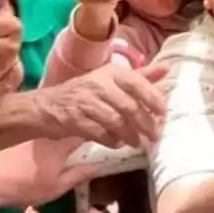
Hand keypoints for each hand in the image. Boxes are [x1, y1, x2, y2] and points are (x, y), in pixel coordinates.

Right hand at [37, 63, 169, 147]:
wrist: (47, 106)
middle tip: (154, 135)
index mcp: (111, 72)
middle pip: (129, 106)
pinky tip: (118, 143)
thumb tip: (167, 68)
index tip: (163, 113)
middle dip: (145, 124)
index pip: (137, 82)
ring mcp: (85, 102)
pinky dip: (112, 141)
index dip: (153, 98)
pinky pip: (100, 134)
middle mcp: (98, 84)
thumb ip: (140, 76)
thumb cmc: (85, 93)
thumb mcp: (112, 80)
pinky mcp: (75, 120)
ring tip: (137, 142)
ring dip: (130, 135)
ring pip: (116, 122)